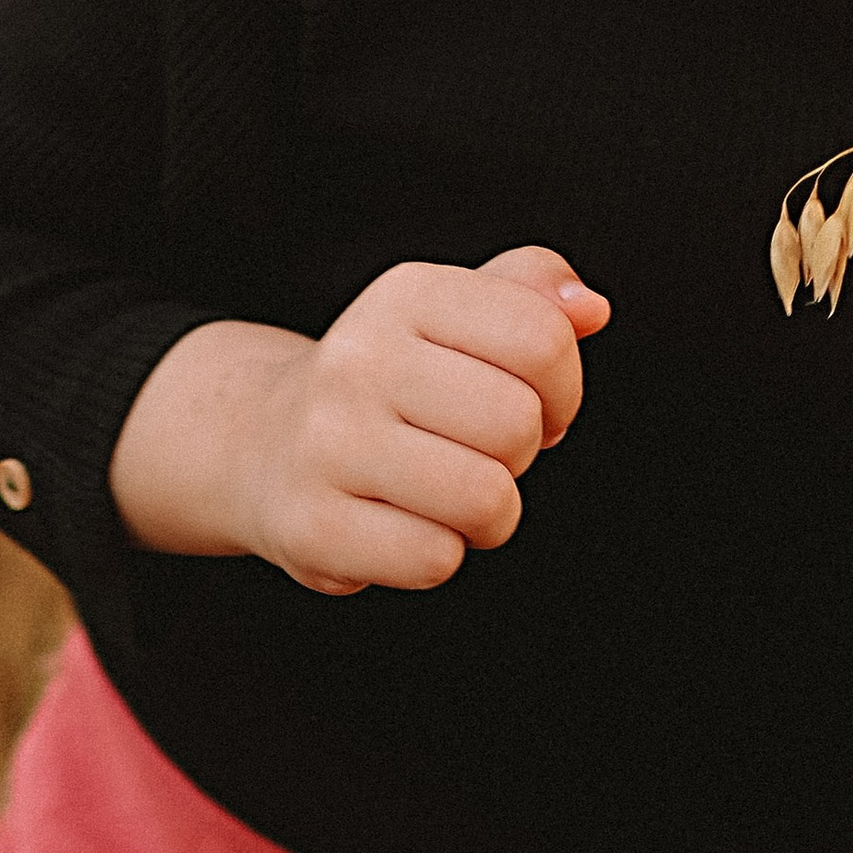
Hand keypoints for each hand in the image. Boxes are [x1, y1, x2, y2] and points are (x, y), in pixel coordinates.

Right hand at [111, 248, 610, 595]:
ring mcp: (326, 443)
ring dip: (491, 514)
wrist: (262, 441)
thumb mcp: (452, 314)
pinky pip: (435, 560)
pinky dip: (439, 554)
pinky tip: (405, 526)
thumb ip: (530, 292)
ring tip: (450, 494)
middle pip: (517, 424)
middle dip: (522, 452)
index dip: (563, 387)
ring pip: (485, 498)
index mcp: (405, 294)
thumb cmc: (391, 381)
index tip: (531, 401)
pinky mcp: (311, 526)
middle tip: (480, 451)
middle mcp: (357, 359)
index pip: (543, 338)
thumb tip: (590, 309)